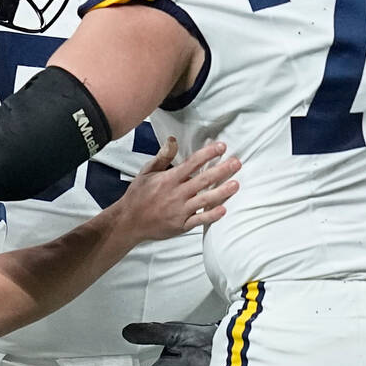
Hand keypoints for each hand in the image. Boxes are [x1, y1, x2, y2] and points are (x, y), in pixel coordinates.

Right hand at [117, 137, 238, 240]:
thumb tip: (173, 140)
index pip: (192, 163)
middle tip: (237, 162)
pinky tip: (223, 209)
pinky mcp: (181, 225)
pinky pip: (199, 220)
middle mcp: (176, 193)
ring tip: (236, 184)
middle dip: (222, 170)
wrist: (129, 222)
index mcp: (168, 179)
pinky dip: (211, 215)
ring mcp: (180, 210)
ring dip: (222, 192)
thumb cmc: (138, 195)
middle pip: (203, 180)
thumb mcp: (146, 172)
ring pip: (205, 200)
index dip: (208, 154)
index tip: (221, 147)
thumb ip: (162, 157)